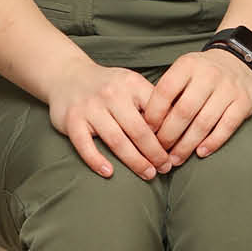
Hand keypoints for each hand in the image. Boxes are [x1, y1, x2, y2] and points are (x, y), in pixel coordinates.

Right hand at [46, 64, 179, 178]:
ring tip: (148, 174)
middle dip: (156, 153)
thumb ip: (154, 102)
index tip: (179, 150)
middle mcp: (111, 95)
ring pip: (116, 140)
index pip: (157, 113)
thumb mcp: (134, 85)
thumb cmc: (110, 86)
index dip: (170, 134)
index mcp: (132, 85)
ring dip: (134, 161)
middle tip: (166, 168)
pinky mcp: (71, 120)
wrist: (68, 76)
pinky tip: (109, 173)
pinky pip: (84, 144)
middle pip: (139, 130)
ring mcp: (90, 108)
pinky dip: (96, 160)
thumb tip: (183, 126)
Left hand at [147, 45, 251, 161]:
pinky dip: (213, 142)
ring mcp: (229, 88)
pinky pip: (227, 126)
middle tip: (160, 152)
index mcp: (188, 66)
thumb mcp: (183, 73)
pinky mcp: (245, 102)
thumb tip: (148, 126)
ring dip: (187, 145)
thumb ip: (168, 94)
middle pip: (184, 111)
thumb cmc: (201, 75)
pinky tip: (201, 153)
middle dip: (169, 135)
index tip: (147, 132)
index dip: (154, 115)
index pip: (165, 92)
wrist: (238, 63)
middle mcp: (209, 75)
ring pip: (204, 122)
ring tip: (176, 159)